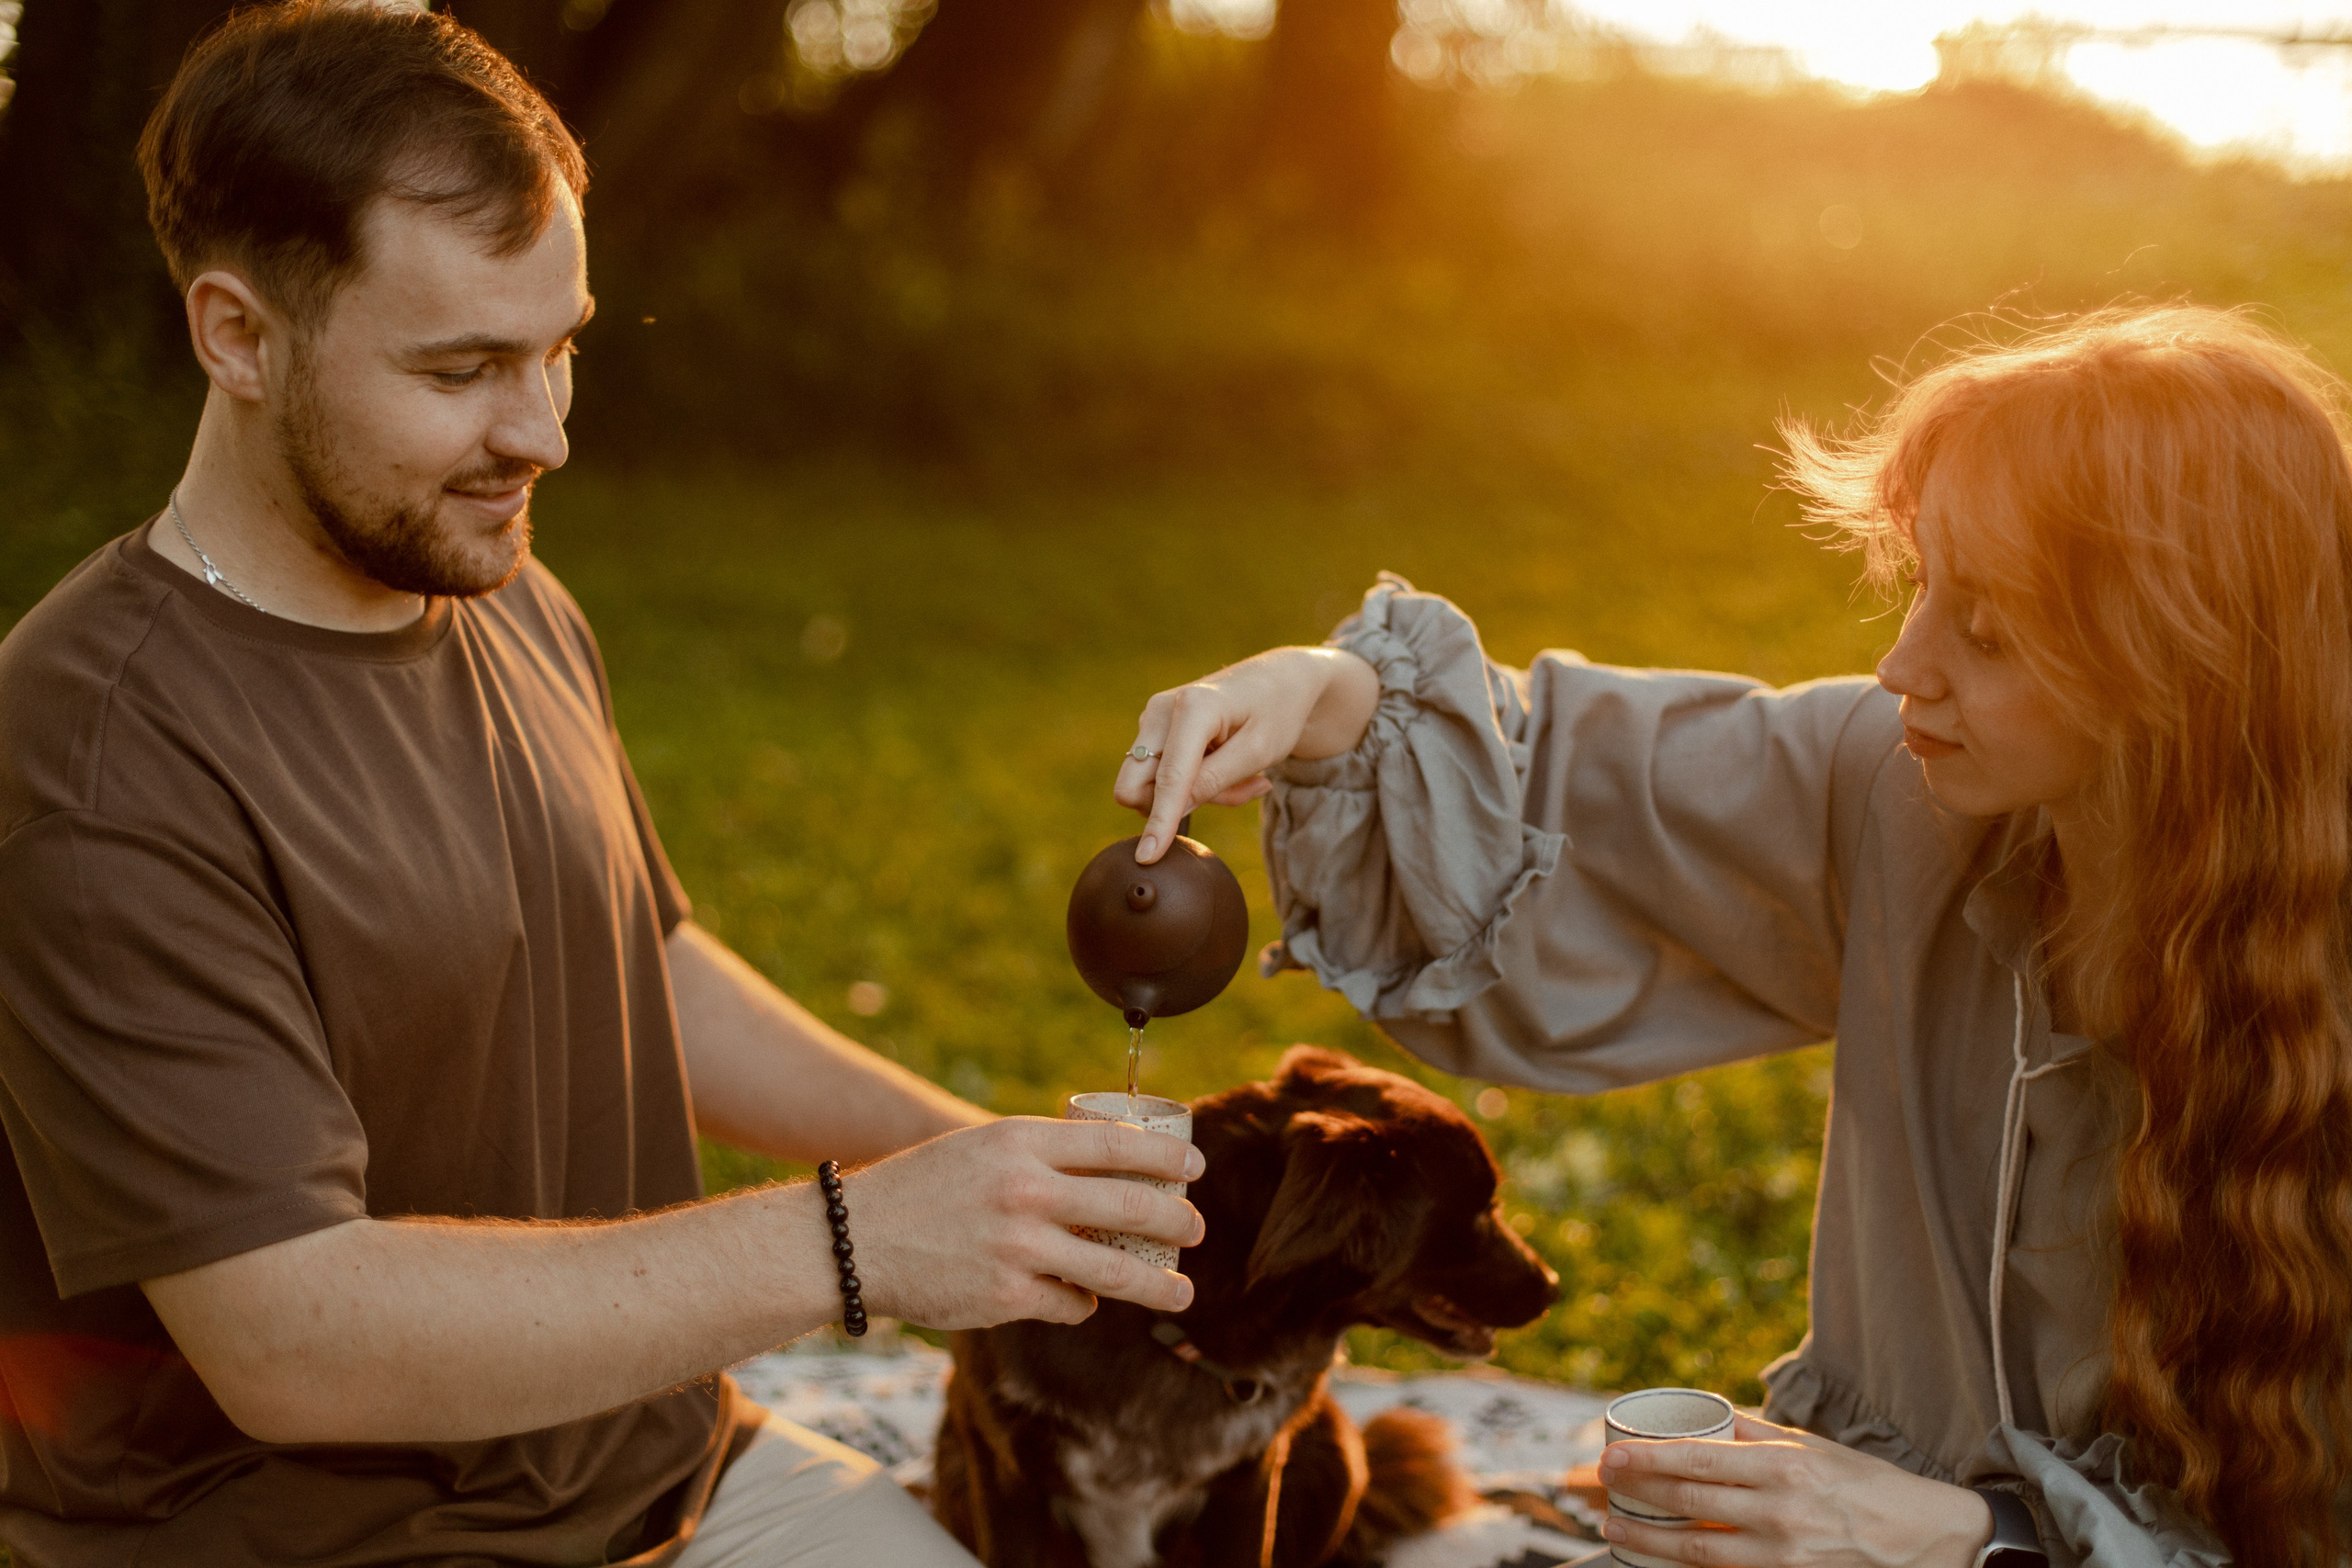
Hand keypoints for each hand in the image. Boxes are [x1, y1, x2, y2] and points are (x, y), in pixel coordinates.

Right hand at [841, 1116, 1207, 1328]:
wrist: (854, 1240)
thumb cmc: (923, 1188)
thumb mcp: (980, 1147)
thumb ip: (1040, 1153)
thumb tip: (1114, 1166)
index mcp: (1020, 1141)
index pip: (1115, 1144)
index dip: (1165, 1157)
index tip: (1193, 1168)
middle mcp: (1026, 1190)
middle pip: (1131, 1206)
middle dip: (1178, 1222)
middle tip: (1196, 1230)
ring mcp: (1019, 1246)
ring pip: (1115, 1270)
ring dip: (1158, 1284)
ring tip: (1182, 1292)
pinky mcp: (1008, 1296)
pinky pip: (1071, 1303)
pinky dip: (1083, 1303)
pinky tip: (1082, 1299)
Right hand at [1114, 646, 1379, 862]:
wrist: (1279, 680)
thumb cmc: (1276, 712)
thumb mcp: (1259, 752)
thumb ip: (1214, 782)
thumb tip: (1171, 812)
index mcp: (1192, 708)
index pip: (1168, 779)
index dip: (1159, 822)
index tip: (1147, 857)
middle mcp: (1161, 710)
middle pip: (1135, 784)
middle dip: (1171, 806)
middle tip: (1229, 793)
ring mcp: (1153, 718)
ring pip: (1152, 785)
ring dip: (1194, 794)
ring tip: (1241, 775)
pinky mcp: (1154, 729)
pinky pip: (1159, 776)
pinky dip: (1192, 783)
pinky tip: (1225, 765)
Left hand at [1599, 1414, 1994, 1566]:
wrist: (1931, 1539)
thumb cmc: (1869, 1486)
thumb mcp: (1813, 1447)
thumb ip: (1756, 1433)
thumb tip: (1705, 1416)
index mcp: (1783, 1466)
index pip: (1697, 1458)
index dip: (1646, 1458)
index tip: (1611, 1455)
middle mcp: (1779, 1512)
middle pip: (1688, 1504)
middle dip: (1635, 1495)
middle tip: (1602, 1486)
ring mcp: (1784, 1557)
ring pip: (1697, 1550)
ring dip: (1648, 1542)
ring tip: (1616, 1531)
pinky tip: (1663, 1562)